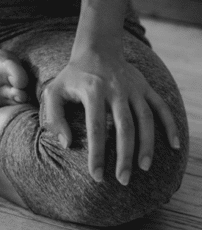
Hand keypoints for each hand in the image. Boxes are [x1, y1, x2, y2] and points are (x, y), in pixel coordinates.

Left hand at [41, 51, 179, 184]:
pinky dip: (170, 125)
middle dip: (125, 156)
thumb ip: (54, 118)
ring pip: (145, 118)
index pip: (96, 128)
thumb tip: (66, 144)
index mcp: (92, 91)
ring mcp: (133, 88)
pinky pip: (161, 106)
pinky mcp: (145, 87)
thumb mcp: (54, 91)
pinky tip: (174, 145)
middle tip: (123, 180)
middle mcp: (115, 89)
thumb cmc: (73, 77)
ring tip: (144, 167)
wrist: (96, 49)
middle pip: (124, 126)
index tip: (97, 176)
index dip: (97, 154)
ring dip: (147, 144)